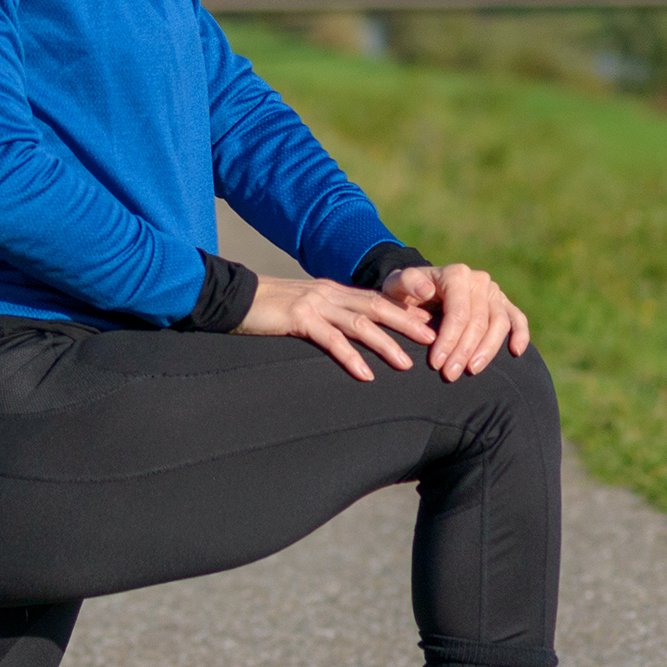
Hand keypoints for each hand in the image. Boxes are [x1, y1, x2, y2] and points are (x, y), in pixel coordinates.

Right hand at [238, 273, 437, 381]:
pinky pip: (330, 339)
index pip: (378, 300)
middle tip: (434, 340)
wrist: (231, 297)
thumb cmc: (268, 308)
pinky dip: (350, 357)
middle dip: (408, 324)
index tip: (430, 325)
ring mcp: (315, 304)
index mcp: (334, 291)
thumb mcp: (304, 309)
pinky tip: (365, 375)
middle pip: (378, 307)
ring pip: (360, 324)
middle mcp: (330, 294)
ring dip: (386, 344)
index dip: (406, 312)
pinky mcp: (298, 318)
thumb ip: (327, 317)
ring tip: (406, 364)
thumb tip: (349, 336)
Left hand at [384, 262, 534, 380]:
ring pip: (500, 324)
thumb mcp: (397, 285)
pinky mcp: (503, 304)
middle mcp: (479, 280)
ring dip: (487, 351)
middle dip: (464, 351)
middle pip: (478, 321)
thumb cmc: (406, 292)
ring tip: (471, 371)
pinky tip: (515, 352)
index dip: (449, 340)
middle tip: (449, 375)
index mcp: (456, 274)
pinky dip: (520, 334)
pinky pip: (517, 318)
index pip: (458, 312)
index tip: (436, 364)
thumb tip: (425, 289)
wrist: (420, 289)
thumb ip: (406, 283)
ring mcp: (494, 292)